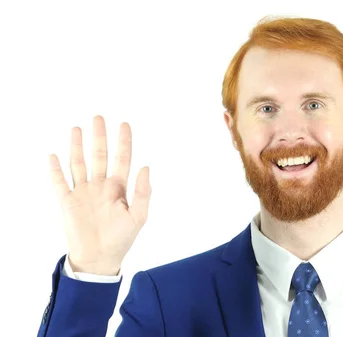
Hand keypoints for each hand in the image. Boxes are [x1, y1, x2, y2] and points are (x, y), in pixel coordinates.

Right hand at [49, 115, 150, 274]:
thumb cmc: (121, 239)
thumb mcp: (139, 216)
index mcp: (119, 188)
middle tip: (99, 117)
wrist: (99, 259)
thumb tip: (146, 167)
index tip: (124, 125)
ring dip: (77, 147)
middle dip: (99, 137)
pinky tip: (54, 156)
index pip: (122, 159)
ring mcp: (83, 192)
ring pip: (79, 164)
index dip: (123, 142)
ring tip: (77, 128)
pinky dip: (56, 170)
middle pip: (99, 156)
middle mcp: (100, 186)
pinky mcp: (68, 202)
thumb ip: (143, 192)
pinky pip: (60, 182)